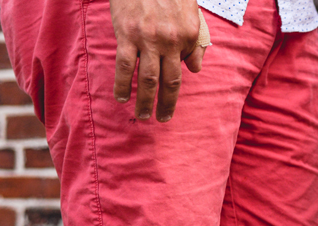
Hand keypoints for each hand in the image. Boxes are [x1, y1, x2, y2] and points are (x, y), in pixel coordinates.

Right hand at [111, 0, 204, 121]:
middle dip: (166, 105)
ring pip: (149, 79)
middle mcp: (171, 41)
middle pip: (169, 82)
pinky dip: (123, 85)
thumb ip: (194, 42)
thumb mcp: (191, 13)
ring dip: (146, 101)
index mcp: (189, 36)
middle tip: (162, 120)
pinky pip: (126, 66)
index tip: (170, 102)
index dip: (175, 88)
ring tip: (143, 115)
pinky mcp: (127, 35)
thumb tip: (195, 69)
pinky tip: (122, 97)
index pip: (184, 70)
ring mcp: (148, 40)